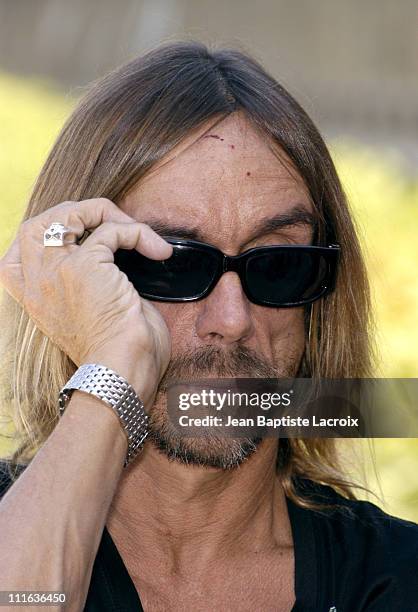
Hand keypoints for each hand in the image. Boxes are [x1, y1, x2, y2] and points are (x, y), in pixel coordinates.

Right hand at [0, 198, 172, 406]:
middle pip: (39, 222)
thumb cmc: (110, 350)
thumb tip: (111, 253)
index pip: (24, 244)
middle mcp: (35, 280)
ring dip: (105, 213)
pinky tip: (158, 251)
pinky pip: (112, 231)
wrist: (119, 373)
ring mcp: (55, 271)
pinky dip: (139, 233)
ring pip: (69, 214)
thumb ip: (80, 282)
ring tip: (134, 231)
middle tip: (111, 224)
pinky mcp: (84, 268)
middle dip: (76, 212)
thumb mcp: (83, 312)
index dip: (53, 228)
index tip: (87, 234)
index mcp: (31, 294)